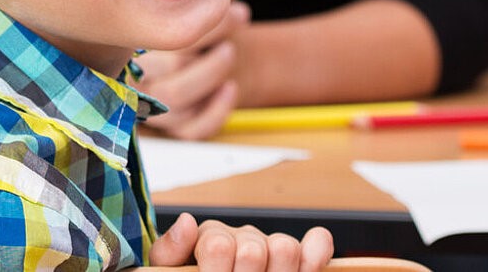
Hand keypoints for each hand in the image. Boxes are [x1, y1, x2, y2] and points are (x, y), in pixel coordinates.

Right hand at [136, 1, 249, 139]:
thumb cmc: (194, 19)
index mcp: (130, 41)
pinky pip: (191, 130)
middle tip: (238, 15)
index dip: (181, 16)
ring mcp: (154, 105)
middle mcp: (135, 75)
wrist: (209, 50)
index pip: (144, 31)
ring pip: (173, 97)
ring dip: (211, 70)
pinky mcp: (177, 127)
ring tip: (231, 48)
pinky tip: (231, 89)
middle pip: (158, 55)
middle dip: (208, 36)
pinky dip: (215, 112)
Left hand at [147, 212, 333, 271]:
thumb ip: (171, 251)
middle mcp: (243, 238)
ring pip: (285, 249)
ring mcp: (271, 247)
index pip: (218, 246)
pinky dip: (316, 255)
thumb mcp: (170, 269)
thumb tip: (187, 221)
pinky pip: (317, 244)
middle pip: (253, 251)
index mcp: (210, 238)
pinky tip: (307, 270)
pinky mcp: (298, 258)